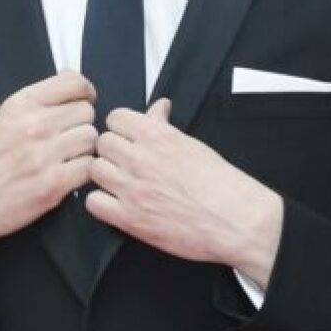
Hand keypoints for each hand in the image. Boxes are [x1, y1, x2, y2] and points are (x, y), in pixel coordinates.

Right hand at [0, 72, 96, 265]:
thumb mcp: (1, 119)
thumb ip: (37, 102)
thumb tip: (75, 84)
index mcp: (19, 105)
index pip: (75, 83)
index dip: (85, 93)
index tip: (82, 101)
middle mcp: (34, 125)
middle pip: (87, 112)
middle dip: (80, 124)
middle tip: (65, 139)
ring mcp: (44, 155)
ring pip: (91, 139)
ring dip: (83, 149)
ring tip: (63, 158)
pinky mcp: (53, 184)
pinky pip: (89, 167)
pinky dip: (82, 173)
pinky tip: (64, 176)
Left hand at [87, 100, 283, 287]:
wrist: (237, 220)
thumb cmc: (223, 186)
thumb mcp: (195, 146)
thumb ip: (166, 128)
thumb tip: (157, 109)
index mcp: (160, 137)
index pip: (116, 118)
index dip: (121, 128)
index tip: (128, 137)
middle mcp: (143, 160)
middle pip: (102, 143)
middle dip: (113, 151)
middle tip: (126, 162)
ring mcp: (134, 189)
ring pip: (94, 170)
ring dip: (106, 175)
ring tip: (122, 183)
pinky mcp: (130, 218)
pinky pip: (93, 203)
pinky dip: (102, 203)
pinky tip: (118, 203)